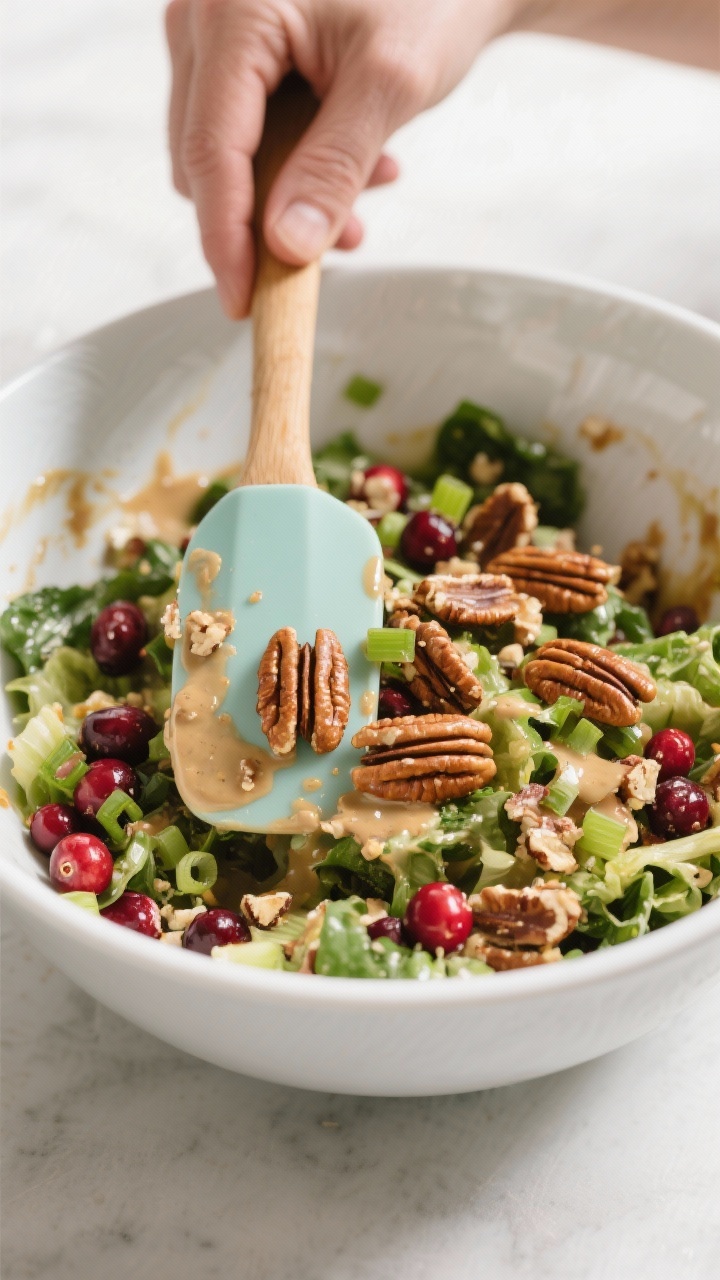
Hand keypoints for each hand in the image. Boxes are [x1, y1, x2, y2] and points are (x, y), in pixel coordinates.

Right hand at [165, 0, 515, 316]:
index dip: (224, 240)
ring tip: (367, 194)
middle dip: (266, 218)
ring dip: (287, 195)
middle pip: (206, 157)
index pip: (211, 151)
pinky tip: (359, 165)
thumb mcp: (391, 85)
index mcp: (234, 10)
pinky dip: (294, 165)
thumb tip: (286, 250)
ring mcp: (215, 30)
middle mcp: (204, 14)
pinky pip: (245, 131)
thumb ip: (334, 169)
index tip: (242, 303)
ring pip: (225, 153)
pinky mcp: (237, 49)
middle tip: (341, 243)